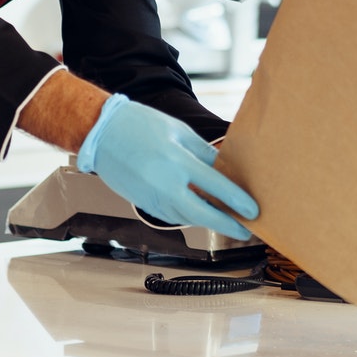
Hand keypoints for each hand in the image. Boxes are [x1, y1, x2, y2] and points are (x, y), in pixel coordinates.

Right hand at [77, 95, 259, 240]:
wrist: (102, 133)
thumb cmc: (141, 126)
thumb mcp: (179, 132)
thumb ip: (204, 153)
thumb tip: (226, 172)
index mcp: (176, 161)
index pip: (215, 186)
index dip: (237, 201)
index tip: (254, 211)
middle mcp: (164, 184)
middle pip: (203, 214)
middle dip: (228, 225)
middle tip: (247, 231)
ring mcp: (152, 197)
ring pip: (188, 218)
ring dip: (210, 222)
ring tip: (231, 221)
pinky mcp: (145, 205)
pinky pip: (174, 216)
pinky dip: (191, 216)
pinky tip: (203, 213)